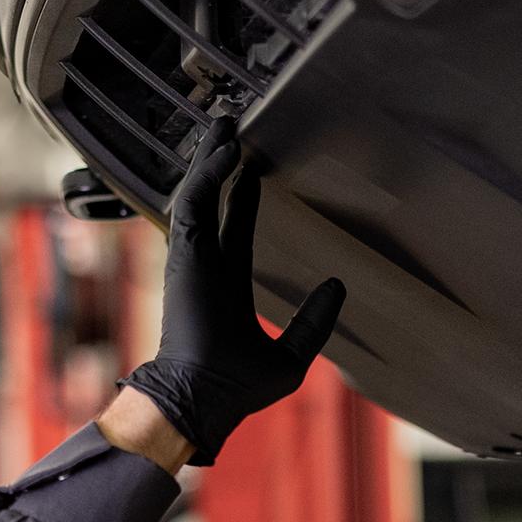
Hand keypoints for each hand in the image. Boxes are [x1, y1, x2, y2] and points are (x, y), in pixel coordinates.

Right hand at [119, 115, 345, 466]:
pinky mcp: (184, 253)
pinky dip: (208, 174)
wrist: (205, 399)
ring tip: (224, 123)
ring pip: (197, 194)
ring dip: (210, 158)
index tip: (251, 170)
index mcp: (224, 285)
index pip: (233, 229)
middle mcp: (203, 266)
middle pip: (211, 201)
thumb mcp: (293, 355)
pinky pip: (194, 201)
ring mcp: (191, 258)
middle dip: (219, 165)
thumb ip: (314, 321)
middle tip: (231, 131)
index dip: (240, 198)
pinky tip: (225, 150)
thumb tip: (338, 286)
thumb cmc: (239, 388)